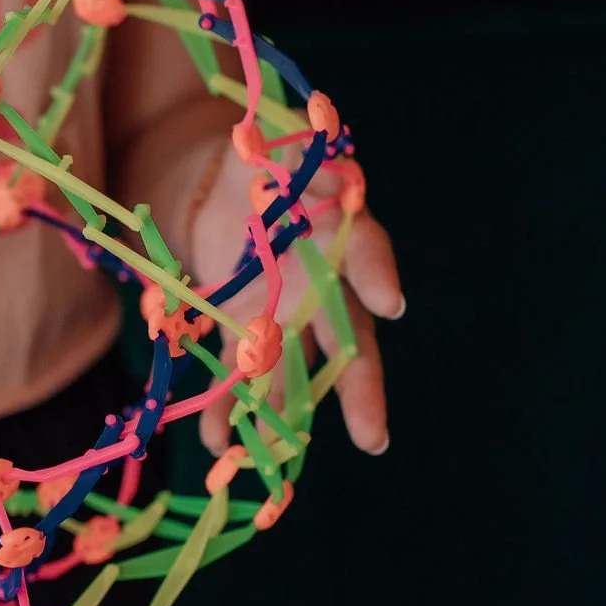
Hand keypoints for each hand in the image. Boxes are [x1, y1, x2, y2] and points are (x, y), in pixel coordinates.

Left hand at [185, 152, 402, 456]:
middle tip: (372, 438)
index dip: (378, 273)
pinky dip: (227, 407)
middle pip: (349, 343)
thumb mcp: (282, 147)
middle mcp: (323, 286)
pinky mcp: (245, 330)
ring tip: (277, 458)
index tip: (392, 304)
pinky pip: (241, 374)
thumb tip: (338, 176)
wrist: (227, 184)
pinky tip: (214, 441)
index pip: (368, 251)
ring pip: (294, 373)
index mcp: (340, 233)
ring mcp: (285, 315)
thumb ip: (305, 160)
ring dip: (284, 415)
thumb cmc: (268, 161)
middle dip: (357, 390)